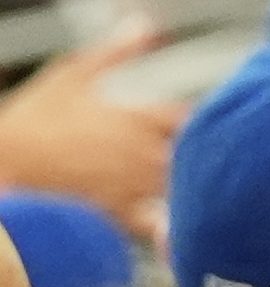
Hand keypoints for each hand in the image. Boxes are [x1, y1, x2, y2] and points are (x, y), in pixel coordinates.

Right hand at [0, 25, 183, 224]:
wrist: (6, 164)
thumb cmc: (35, 120)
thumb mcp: (72, 74)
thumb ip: (115, 52)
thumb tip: (143, 27)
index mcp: (137, 120)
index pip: (192, 120)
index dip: (199, 120)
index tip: (193, 120)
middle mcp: (144, 156)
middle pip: (195, 158)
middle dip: (197, 153)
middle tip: (193, 150)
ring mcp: (136, 188)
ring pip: (183, 188)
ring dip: (187, 182)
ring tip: (180, 177)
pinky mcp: (123, 214)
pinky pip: (161, 224)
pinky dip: (170, 222)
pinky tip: (168, 215)